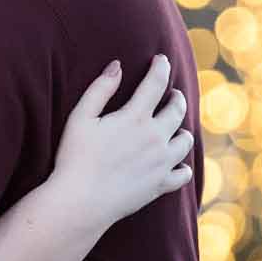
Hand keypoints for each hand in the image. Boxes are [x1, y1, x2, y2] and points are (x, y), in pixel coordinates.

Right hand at [52, 55, 192, 238]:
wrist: (81, 201)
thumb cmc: (75, 158)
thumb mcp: (80, 117)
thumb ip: (100, 89)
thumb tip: (117, 65)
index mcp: (135, 117)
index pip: (156, 83)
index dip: (160, 67)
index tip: (161, 59)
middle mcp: (155, 138)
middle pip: (178, 110)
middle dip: (177, 97)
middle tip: (173, 94)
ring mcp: (162, 163)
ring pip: (186, 140)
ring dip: (183, 129)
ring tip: (176, 127)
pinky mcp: (161, 185)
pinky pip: (183, 173)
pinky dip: (182, 166)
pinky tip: (176, 162)